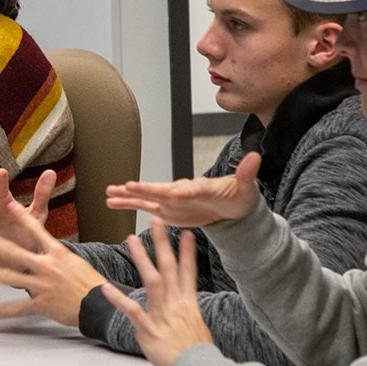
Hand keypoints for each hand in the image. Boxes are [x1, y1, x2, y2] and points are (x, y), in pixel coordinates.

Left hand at [0, 202, 104, 326]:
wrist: (99, 304)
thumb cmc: (91, 282)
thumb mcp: (75, 261)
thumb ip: (57, 255)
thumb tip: (48, 249)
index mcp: (57, 253)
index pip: (36, 230)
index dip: (21, 217)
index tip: (8, 204)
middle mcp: (47, 267)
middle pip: (16, 253)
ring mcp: (43, 286)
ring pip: (11, 278)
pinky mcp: (42, 304)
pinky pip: (20, 307)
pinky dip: (6, 310)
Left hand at [101, 218, 213, 365]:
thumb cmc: (198, 355)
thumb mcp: (198, 329)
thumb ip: (187, 315)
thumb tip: (184, 311)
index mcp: (188, 304)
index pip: (188, 271)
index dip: (187, 251)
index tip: (186, 232)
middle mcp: (176, 304)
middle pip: (170, 267)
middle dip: (163, 242)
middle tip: (156, 220)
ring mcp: (161, 314)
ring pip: (152, 279)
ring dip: (141, 258)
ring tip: (130, 239)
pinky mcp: (148, 329)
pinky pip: (131, 310)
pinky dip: (118, 299)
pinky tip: (105, 288)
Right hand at [105, 152, 262, 226]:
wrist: (230, 206)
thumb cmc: (238, 196)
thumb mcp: (246, 187)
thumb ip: (246, 173)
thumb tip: (256, 156)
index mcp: (201, 187)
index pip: (191, 188)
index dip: (183, 190)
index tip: (174, 192)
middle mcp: (182, 191)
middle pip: (161, 190)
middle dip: (146, 189)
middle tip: (129, 186)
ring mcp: (171, 199)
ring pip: (147, 196)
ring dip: (129, 195)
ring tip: (110, 192)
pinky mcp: (166, 209)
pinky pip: (143, 206)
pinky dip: (128, 203)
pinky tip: (111, 201)